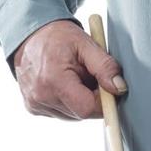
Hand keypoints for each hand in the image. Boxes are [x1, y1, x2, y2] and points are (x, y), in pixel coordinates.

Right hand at [12, 20, 127, 119]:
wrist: (31, 35)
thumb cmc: (57, 37)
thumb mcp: (85, 44)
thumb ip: (105, 66)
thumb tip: (119, 88)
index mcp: (53, 80)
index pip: (87, 108)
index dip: (103, 101)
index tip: (108, 87)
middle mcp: (40, 97)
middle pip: (81, 113)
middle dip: (92, 98)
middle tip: (88, 75)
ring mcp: (35, 104)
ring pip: (73, 115)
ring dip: (80, 99)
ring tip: (74, 77)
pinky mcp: (34, 108)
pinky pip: (62, 112)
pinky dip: (68, 100)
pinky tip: (64, 83)